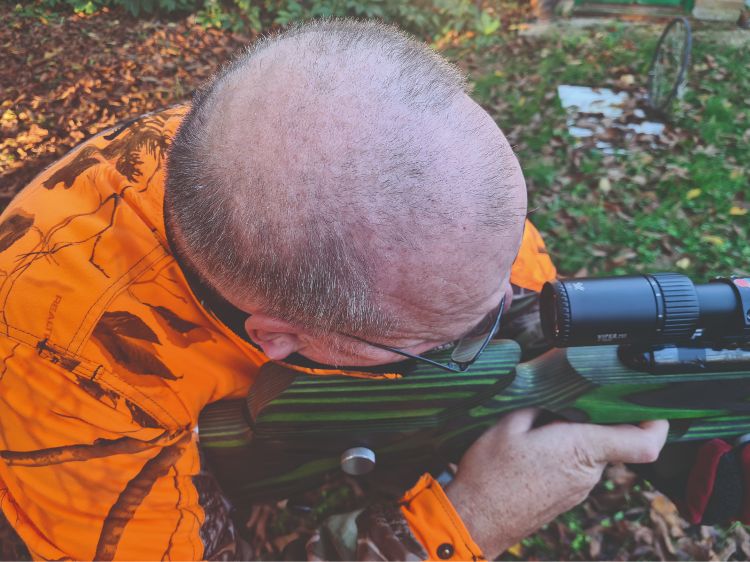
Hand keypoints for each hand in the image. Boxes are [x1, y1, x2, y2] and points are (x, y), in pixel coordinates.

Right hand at [445, 408, 668, 558]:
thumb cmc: (490, 473)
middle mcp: (589, 472)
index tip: (651, 405)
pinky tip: (533, 448)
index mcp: (581, 448)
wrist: (475, 520)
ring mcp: (579, 489)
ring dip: (574, 435)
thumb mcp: (509, 425)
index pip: (642, 444)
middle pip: (612, 440)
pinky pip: (576, 467)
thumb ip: (540, 407)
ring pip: (591, 453)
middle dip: (595, 418)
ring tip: (538, 425)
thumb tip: (554, 401)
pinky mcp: (566, 499)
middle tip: (566, 399)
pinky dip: (564, 453)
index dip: (656, 424)